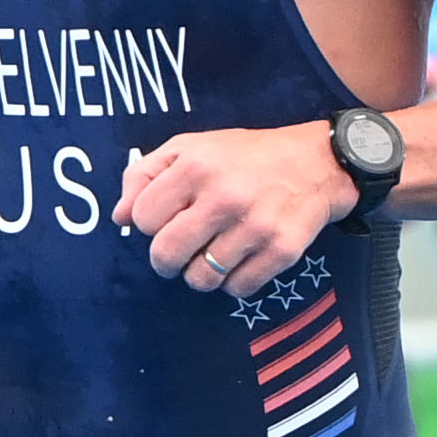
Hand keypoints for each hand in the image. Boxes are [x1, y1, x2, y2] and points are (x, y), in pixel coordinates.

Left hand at [113, 126, 356, 297]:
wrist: (316, 163)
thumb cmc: (244, 156)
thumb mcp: (190, 147)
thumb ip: (145, 175)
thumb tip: (120, 218)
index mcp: (196, 166)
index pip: (144, 219)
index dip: (150, 223)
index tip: (168, 218)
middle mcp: (225, 196)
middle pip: (165, 255)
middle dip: (165, 259)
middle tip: (178, 251)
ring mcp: (255, 227)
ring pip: (200, 280)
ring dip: (200, 273)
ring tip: (212, 253)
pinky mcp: (281, 251)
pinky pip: (237, 289)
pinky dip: (233, 281)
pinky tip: (241, 259)